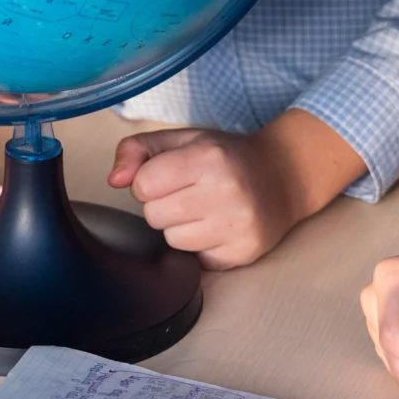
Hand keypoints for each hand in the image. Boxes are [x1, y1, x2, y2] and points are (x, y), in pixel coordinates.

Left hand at [107, 111, 362, 269]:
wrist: (284, 176)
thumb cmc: (226, 156)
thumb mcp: (183, 138)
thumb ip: (137, 150)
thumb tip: (114, 180)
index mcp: (207, 157)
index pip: (143, 185)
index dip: (149, 181)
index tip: (169, 176)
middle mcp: (225, 192)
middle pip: (154, 216)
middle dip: (163, 205)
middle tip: (188, 193)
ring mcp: (237, 227)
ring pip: (173, 241)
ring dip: (180, 228)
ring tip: (203, 210)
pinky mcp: (243, 253)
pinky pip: (196, 260)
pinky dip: (201, 246)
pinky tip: (218, 227)